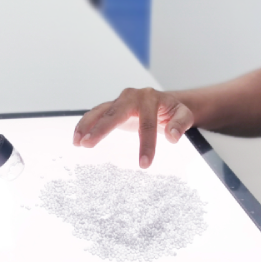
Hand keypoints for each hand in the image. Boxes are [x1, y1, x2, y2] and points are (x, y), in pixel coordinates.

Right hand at [72, 88, 194, 168]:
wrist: (164, 101)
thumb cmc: (172, 111)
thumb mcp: (183, 115)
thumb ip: (180, 123)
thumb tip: (173, 136)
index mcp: (150, 98)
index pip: (147, 124)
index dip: (146, 144)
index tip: (144, 164)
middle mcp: (131, 96)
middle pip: (115, 114)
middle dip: (101, 129)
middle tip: (88, 144)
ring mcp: (119, 100)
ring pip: (101, 112)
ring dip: (88, 126)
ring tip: (78, 142)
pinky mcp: (111, 107)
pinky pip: (95, 114)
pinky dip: (85, 124)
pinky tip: (77, 138)